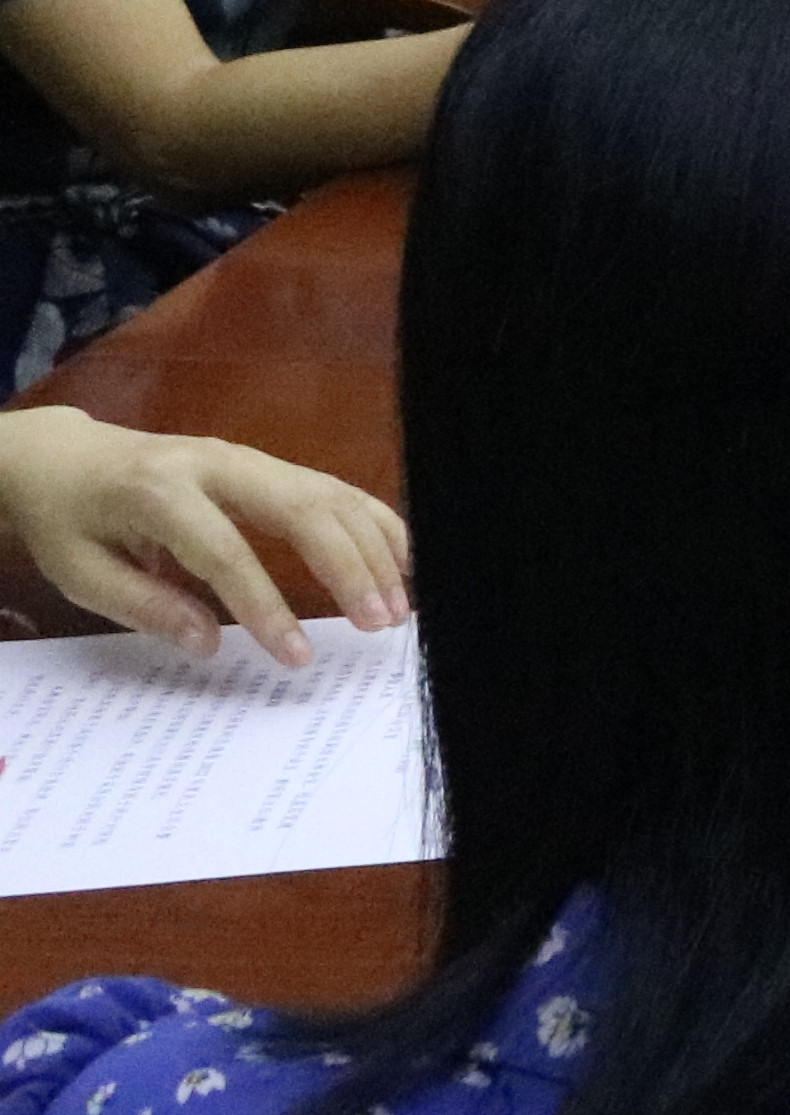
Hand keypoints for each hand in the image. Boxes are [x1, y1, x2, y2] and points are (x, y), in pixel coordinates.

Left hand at [0, 407, 404, 665]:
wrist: (64, 458)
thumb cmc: (69, 521)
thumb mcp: (80, 573)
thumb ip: (145, 606)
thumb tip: (210, 644)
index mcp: (158, 491)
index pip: (224, 551)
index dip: (264, 605)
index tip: (296, 657)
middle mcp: (216, 463)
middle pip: (302, 509)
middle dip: (350, 567)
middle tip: (382, 623)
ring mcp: (249, 457)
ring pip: (330, 493)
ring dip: (374, 548)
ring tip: (400, 603)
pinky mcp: (268, 462)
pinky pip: (332, 487)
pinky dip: (372, 522)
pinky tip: (400, 559)